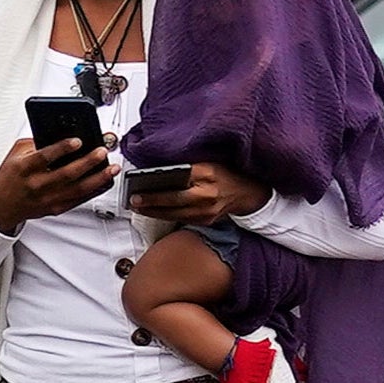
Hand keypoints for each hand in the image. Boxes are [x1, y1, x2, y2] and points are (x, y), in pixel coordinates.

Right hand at [0, 134, 114, 235]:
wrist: (2, 206)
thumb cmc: (10, 178)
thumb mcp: (15, 154)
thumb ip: (35, 143)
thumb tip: (59, 134)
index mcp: (25, 168)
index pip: (45, 157)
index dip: (62, 148)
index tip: (77, 141)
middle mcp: (37, 185)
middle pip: (67, 174)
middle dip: (88, 162)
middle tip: (101, 151)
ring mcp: (48, 199)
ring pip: (78, 189)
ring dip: (98, 178)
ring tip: (111, 167)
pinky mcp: (57, 208)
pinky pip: (79, 199)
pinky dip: (94, 190)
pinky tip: (105, 181)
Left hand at [127, 161, 268, 226]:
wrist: (248, 193)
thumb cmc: (227, 173)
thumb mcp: (210, 161)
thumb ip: (189, 166)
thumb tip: (161, 169)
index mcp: (208, 174)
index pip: (178, 180)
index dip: (158, 185)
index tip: (140, 186)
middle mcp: (208, 194)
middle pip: (174, 200)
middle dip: (152, 202)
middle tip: (134, 201)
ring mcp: (208, 211)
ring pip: (176, 214)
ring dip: (155, 212)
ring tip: (139, 207)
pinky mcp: (207, 221)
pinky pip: (182, 220)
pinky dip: (166, 216)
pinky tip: (154, 213)